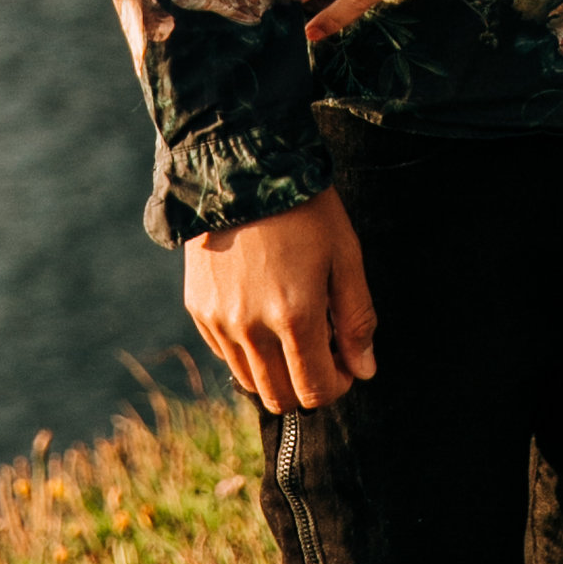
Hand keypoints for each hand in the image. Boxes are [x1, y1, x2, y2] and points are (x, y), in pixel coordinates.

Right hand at [184, 185, 376, 416]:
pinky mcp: (198, 309)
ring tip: (294, 331)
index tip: (346, 362)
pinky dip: (249, 351)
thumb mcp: (345, 254)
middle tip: (324, 350)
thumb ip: (357, 318)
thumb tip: (364, 370)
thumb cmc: (304, 208)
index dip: (338, 384)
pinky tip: (264, 315)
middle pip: (280, 397)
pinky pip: (226, 354)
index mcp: (294, 316)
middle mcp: (250, 328)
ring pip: (251, 382)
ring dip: (277, 372)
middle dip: (308, 385)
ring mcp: (219, 321)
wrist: (242, 166)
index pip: (315, 390)